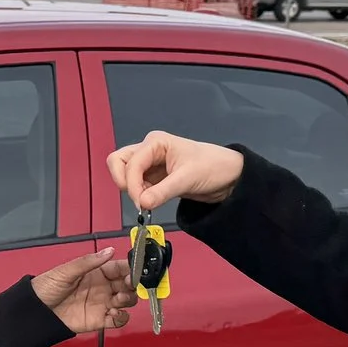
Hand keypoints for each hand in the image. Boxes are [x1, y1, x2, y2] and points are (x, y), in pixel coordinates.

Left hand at [31, 247, 135, 334]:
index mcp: (97, 272)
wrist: (36, 311)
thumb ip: (89, 262)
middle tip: (129, 285)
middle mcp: (103, 287)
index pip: (121, 268)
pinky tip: (114, 313)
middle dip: (133, 285)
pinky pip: (118, 320)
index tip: (136, 270)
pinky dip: (122, 318)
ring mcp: (103, 304)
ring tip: (118, 299)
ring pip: (127, 301)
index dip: (131, 268)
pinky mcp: (100, 320)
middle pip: (128, 285)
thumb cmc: (47, 287)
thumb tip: (109, 250)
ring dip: (128, 300)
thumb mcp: (67, 271)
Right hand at [107, 131, 243, 214]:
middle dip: (124, 182)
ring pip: (125, 173)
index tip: (141, 203)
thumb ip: (162, 192)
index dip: (132, 183)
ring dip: (132, 189)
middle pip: (119, 162)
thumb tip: (141, 203)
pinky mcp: (153, 177)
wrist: (228, 176)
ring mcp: (150, 163)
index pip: (130, 162)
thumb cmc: (212, 167)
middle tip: (138, 199)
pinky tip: (152, 200)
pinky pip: (136, 184)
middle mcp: (149, 150)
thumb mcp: (187, 179)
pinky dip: (139, 194)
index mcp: (156, 142)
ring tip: (149, 200)